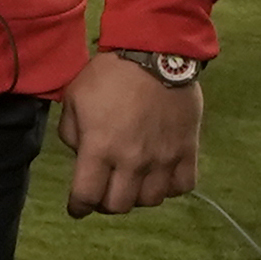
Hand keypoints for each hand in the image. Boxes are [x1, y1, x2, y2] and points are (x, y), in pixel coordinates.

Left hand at [54, 56, 202, 216]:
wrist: (155, 51)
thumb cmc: (109, 73)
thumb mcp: (74, 99)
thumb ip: (72, 134)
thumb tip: (82, 156)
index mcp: (99, 148)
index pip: (86, 196)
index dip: (78, 207)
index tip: (77, 207)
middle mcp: (132, 160)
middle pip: (118, 206)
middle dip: (106, 203)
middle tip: (104, 191)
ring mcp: (163, 157)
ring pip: (151, 200)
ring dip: (137, 196)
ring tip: (132, 182)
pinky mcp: (188, 149)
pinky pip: (182, 186)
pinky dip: (170, 188)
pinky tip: (161, 176)